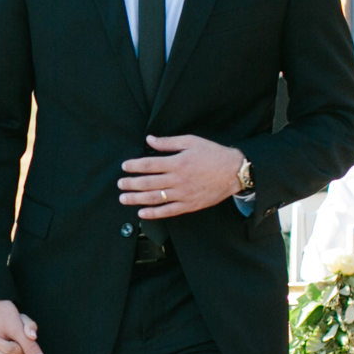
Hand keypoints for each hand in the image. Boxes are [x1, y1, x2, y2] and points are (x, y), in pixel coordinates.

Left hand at [119, 136, 246, 218]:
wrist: (234, 172)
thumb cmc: (213, 154)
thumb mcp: (191, 141)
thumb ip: (168, 142)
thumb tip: (149, 139)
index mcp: (177, 162)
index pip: (149, 165)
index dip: (134, 166)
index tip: (124, 166)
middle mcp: (177, 180)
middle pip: (148, 183)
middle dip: (131, 184)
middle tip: (120, 184)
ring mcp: (183, 194)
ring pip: (154, 198)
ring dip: (137, 199)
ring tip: (124, 198)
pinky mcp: (189, 205)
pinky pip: (168, 211)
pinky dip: (154, 213)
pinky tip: (142, 213)